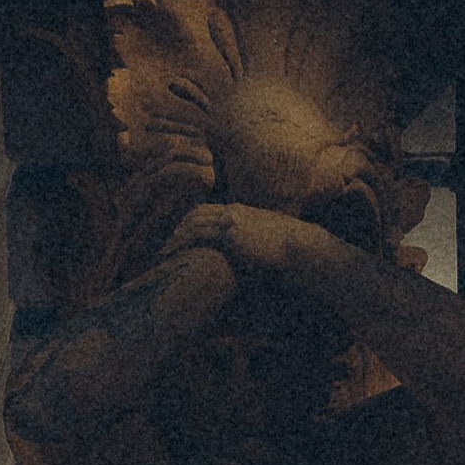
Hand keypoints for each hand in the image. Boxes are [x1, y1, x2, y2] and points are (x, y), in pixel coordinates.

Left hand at [170, 200, 318, 282]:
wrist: (301, 247)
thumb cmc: (288, 248)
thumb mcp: (267, 239)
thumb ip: (252, 241)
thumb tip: (247, 254)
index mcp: (241, 211)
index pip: (207, 210)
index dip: (190, 221)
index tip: (179, 234)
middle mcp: (234, 212)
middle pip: (196, 213)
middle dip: (178, 227)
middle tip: (165, 242)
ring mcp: (231, 221)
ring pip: (193, 222)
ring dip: (176, 236)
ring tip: (163, 251)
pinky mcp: (230, 234)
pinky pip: (198, 235)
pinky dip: (182, 242)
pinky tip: (172, 253)